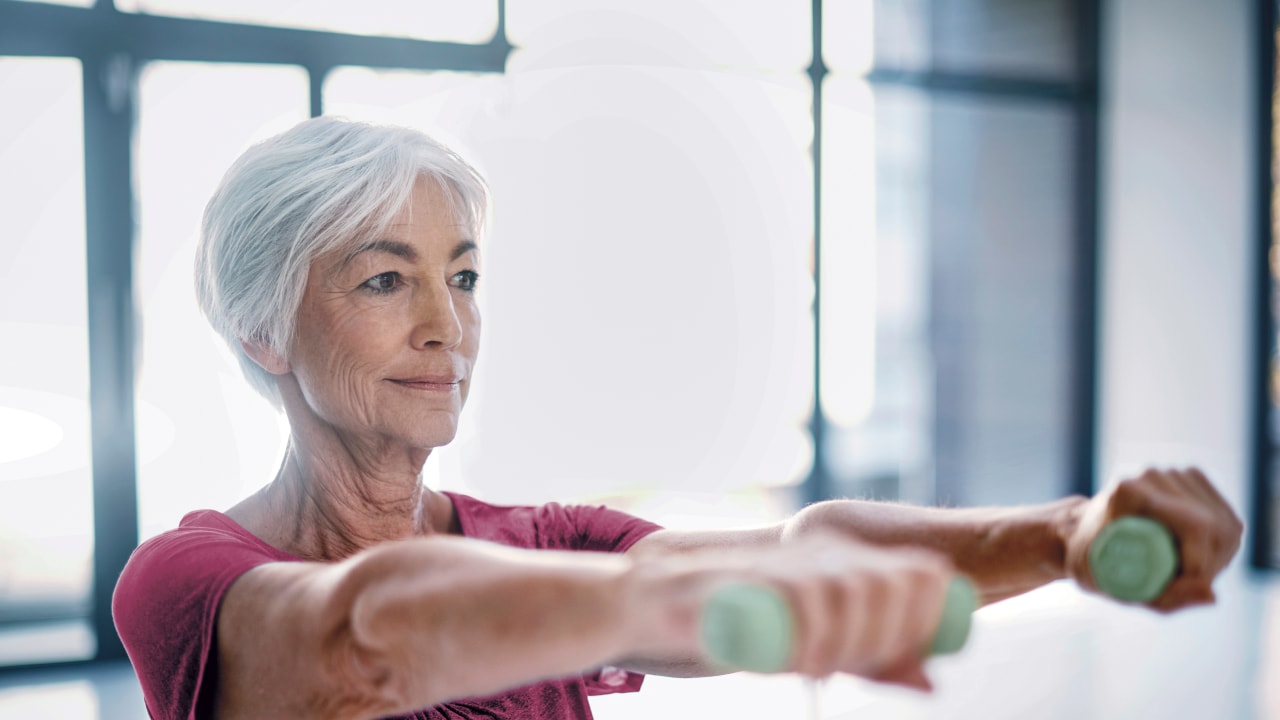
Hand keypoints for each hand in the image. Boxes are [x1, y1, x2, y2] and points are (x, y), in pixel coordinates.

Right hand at [732, 532, 953, 688]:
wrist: (677, 600)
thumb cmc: (757, 626)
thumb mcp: (826, 646)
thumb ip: (874, 661)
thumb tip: (930, 686)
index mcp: (854, 560)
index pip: (922, 572)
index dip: (928, 618)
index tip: (905, 657)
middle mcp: (831, 551)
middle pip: (891, 584)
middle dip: (887, 638)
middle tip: (853, 667)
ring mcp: (796, 558)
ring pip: (852, 590)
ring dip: (848, 642)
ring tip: (819, 668)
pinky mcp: (761, 572)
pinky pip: (806, 596)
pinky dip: (813, 636)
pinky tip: (805, 662)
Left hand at [1062, 466, 1242, 611]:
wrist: (1080, 535)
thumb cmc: (1093, 564)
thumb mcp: (1117, 589)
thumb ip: (1166, 599)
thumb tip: (1212, 595)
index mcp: (1128, 492)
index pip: (1196, 527)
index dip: (1201, 567)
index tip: (1181, 590)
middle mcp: (1152, 476)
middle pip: (1216, 528)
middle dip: (1210, 567)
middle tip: (1182, 586)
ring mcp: (1172, 474)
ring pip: (1226, 525)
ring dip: (1216, 559)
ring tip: (1184, 573)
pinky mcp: (1190, 480)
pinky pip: (1226, 519)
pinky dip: (1221, 546)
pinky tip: (1196, 557)